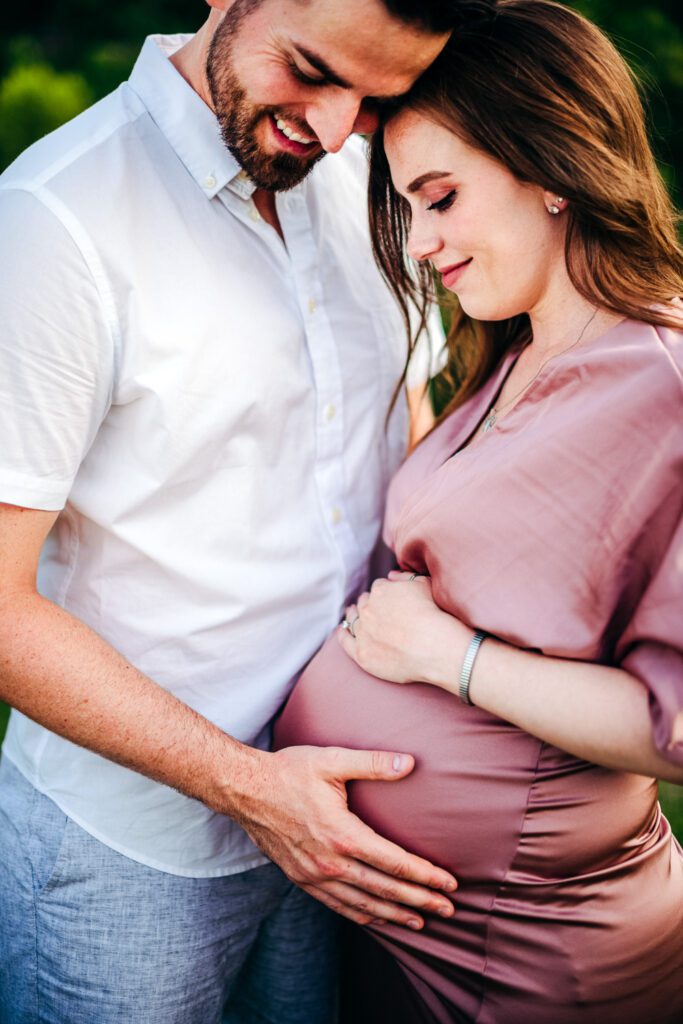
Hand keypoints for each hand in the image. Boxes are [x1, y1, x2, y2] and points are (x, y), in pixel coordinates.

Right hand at [222, 743, 456, 928]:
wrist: (244, 790)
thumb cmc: (288, 771)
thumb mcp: (331, 760)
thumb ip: (372, 763)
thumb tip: (409, 763)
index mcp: (343, 835)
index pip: (395, 864)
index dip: (426, 876)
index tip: (450, 885)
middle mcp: (330, 862)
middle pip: (385, 890)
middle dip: (420, 902)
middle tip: (449, 911)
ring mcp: (314, 875)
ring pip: (363, 904)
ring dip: (394, 915)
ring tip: (421, 923)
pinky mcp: (301, 878)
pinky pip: (338, 905)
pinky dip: (362, 915)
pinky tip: (377, 918)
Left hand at [338, 570, 469, 691]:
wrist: (434, 646)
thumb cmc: (433, 614)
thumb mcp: (424, 584)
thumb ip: (405, 576)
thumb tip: (391, 575)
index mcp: (380, 591)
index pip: (378, 588)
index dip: (383, 593)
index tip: (387, 599)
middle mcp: (367, 609)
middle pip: (363, 603)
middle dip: (367, 604)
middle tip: (371, 609)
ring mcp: (363, 632)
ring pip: (353, 620)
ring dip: (353, 616)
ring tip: (353, 615)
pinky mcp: (362, 654)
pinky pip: (345, 641)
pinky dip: (343, 635)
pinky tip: (342, 631)